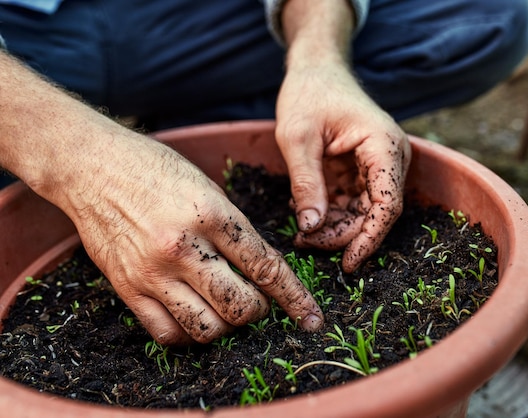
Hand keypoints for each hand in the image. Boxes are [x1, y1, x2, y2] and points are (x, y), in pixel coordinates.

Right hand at [59, 133, 323, 344]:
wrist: (92, 167)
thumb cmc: (155, 170)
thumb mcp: (208, 188)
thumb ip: (236, 231)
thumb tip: (263, 271)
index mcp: (212, 215)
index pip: (266, 268)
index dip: (295, 298)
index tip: (311, 316)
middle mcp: (183, 248)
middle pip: (241, 307)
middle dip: (260, 311)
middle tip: (257, 301)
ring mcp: (152, 272)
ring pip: (207, 328)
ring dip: (227, 325)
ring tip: (225, 309)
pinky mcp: (127, 288)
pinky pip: (168, 334)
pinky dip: (190, 334)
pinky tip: (196, 317)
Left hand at [275, 61, 411, 272]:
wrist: (315, 70)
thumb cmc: (308, 93)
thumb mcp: (297, 137)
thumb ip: (306, 183)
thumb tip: (311, 228)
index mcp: (384, 146)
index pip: (387, 204)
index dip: (369, 238)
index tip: (348, 263)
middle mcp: (389, 158)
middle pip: (376, 213)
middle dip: (343, 235)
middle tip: (305, 242)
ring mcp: (377, 165)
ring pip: (363, 212)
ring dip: (335, 228)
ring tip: (301, 233)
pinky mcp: (363, 170)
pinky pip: (352, 203)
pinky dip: (331, 214)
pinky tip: (306, 215)